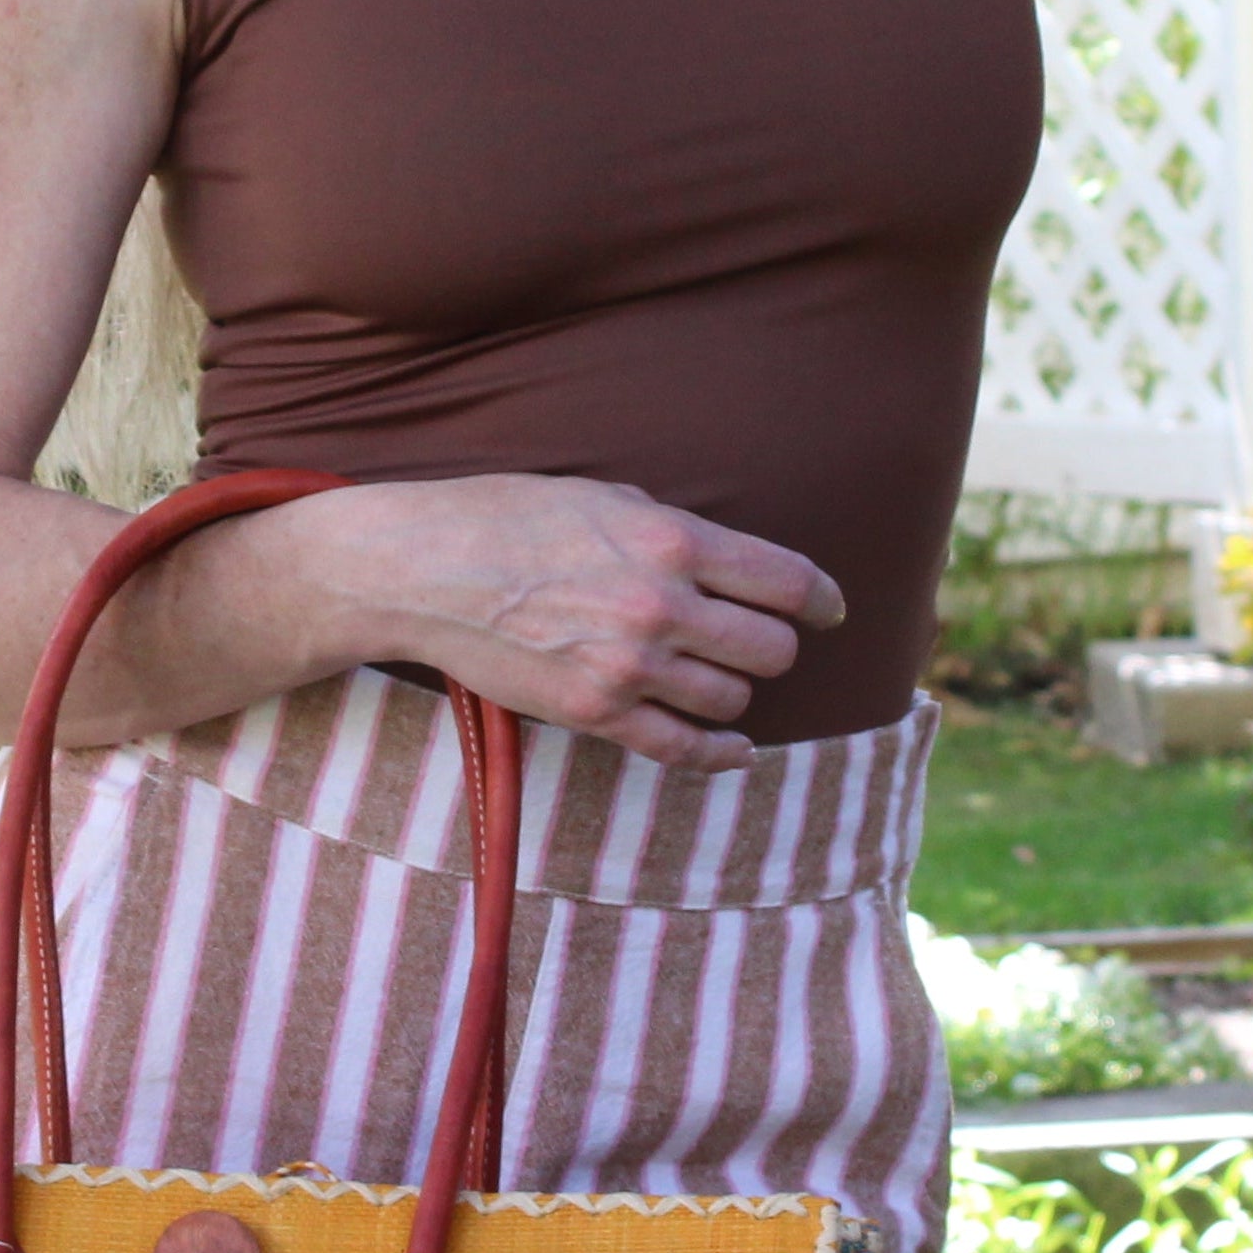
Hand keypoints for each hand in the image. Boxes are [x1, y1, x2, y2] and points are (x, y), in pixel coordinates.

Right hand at [310, 473, 843, 772]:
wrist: (423, 569)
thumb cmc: (508, 519)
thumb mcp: (604, 498)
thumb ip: (675, 531)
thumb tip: (732, 563)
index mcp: (671, 542)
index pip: (788, 582)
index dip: (823, 600)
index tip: (829, 610)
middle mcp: (660, 607)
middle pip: (772, 650)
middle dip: (771, 644)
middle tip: (752, 639)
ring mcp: (629, 667)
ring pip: (733, 700)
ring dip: (731, 689)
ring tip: (709, 674)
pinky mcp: (595, 713)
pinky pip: (685, 749)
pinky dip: (721, 753)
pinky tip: (734, 748)